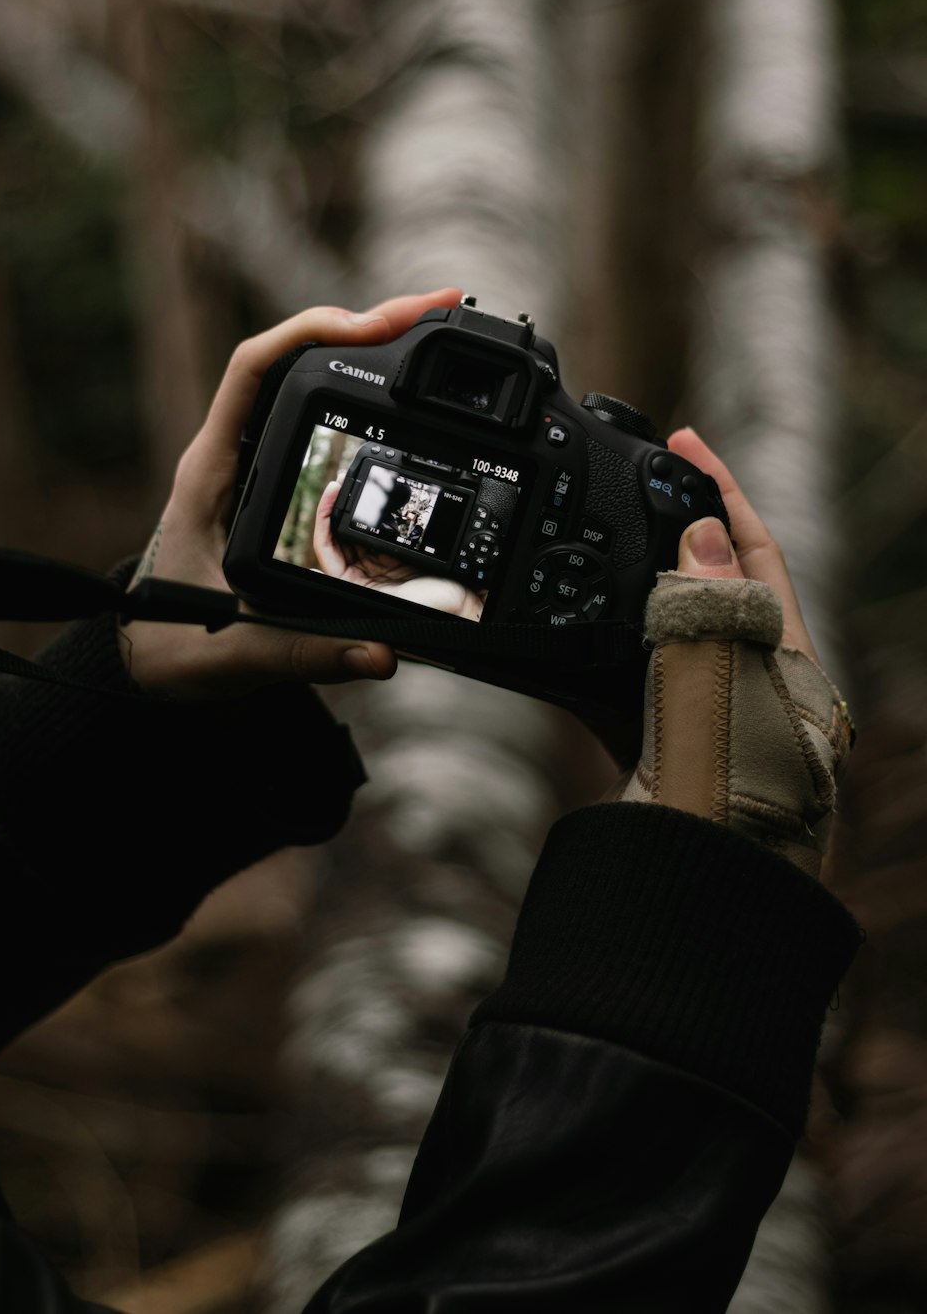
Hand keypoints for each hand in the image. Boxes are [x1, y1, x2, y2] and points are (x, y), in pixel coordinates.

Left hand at [120, 288, 461, 696]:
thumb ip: (305, 653)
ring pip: (305, 380)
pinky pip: (314, 415)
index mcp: (212, 471)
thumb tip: (381, 652)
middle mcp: (232, 452)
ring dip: (364, 349)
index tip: (377, 323)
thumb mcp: (238, 653)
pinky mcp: (274, 479)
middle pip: (293, 357)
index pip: (253, 368)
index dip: (311, 332)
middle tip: (433, 309)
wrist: (150, 659)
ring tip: (427, 329)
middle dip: (364, 323)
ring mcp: (253, 461)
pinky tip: (401, 386)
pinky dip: (360, 389)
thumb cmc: (174, 645)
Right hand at [607, 428, 851, 878]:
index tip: (684, 438)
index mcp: (787, 661)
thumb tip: (702, 535)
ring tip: (589, 545)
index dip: (723, 489)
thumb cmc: (732, 812)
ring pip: (666, 632)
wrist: (698, 913)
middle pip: (713, 584)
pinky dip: (598, 657)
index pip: (756, 552)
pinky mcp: (667, 755)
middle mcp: (754, 685)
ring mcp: (709, 720)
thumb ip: (709, 611)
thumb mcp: (722, 692)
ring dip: (628, 588)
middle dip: (674, 528)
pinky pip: (630, 687)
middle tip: (629, 484)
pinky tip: (565, 639)